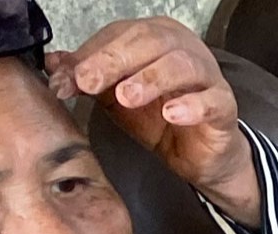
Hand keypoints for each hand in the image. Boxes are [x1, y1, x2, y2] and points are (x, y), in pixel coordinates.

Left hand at [50, 20, 260, 225]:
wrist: (197, 155)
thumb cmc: (158, 118)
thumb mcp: (113, 97)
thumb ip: (86, 78)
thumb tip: (52, 64)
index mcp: (156, 37)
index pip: (120, 35)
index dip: (91, 54)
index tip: (67, 78)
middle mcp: (184, 49)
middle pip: (150, 41)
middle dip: (114, 61)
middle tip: (89, 82)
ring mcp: (209, 77)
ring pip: (182, 65)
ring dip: (151, 79)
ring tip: (127, 97)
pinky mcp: (225, 107)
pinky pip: (213, 101)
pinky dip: (192, 106)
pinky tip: (171, 114)